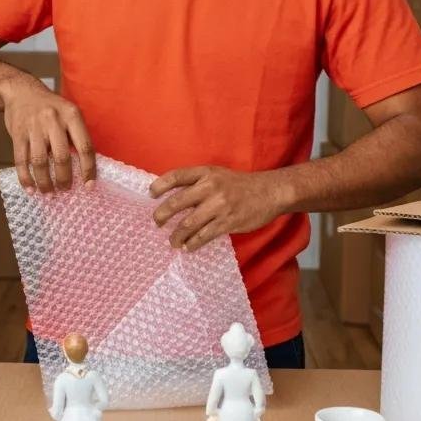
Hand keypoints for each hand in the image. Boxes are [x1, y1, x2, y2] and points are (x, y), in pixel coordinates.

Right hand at [0, 76, 96, 192]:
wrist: (21, 91)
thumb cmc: (50, 107)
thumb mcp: (69, 113)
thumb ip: (76, 136)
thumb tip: (84, 168)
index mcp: (72, 115)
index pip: (85, 147)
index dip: (88, 169)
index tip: (89, 186)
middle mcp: (53, 120)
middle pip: (62, 157)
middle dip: (64, 179)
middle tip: (65, 190)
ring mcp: (34, 127)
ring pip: (40, 162)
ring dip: (45, 182)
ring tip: (49, 193)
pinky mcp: (17, 133)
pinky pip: (21, 161)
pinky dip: (26, 178)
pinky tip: (31, 189)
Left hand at [150, 166, 286, 251]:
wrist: (269, 192)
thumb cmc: (240, 185)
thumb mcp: (217, 175)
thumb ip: (198, 182)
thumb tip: (173, 196)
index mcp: (206, 173)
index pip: (176, 176)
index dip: (160, 185)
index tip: (151, 194)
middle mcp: (210, 187)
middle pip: (177, 202)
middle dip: (162, 215)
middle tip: (156, 222)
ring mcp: (219, 206)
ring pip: (188, 223)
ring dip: (176, 235)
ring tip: (172, 241)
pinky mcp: (228, 222)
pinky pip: (204, 236)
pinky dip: (193, 243)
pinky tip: (188, 247)